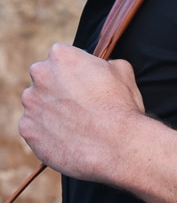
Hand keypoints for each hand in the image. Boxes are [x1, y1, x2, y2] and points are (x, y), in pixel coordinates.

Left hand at [19, 43, 145, 181]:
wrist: (117, 146)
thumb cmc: (122, 108)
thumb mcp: (123, 73)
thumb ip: (106, 64)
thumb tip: (104, 67)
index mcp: (61, 56)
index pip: (62, 58)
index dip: (75, 73)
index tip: (86, 86)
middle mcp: (40, 74)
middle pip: (45, 80)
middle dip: (58, 90)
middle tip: (81, 107)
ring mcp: (31, 103)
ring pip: (38, 105)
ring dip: (52, 113)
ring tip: (77, 127)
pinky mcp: (28, 129)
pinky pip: (35, 130)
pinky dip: (49, 135)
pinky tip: (70, 140)